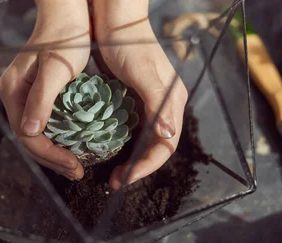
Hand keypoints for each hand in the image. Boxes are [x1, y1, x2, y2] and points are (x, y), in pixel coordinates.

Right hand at [0, 0, 89, 180]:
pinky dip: (58, 141)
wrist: (68, 18)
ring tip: (76, 167)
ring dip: (55, 154)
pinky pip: (43, 126)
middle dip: (53, 160)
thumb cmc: (64, 38)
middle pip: (29, 140)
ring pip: (36, 135)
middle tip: (77, 172)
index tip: (73, 166)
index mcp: (13, 91)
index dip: (50, 155)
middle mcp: (14, 97)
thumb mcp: (56, 69)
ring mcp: (23, 97)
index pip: (27, 135)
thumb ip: (42, 100)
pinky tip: (73, 148)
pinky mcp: (36, 97)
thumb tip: (30, 131)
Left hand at [93, 0, 187, 189]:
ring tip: (113, 172)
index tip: (126, 178)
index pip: (166, 145)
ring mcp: (150, 104)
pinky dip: (124, 144)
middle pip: (157, 147)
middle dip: (139, 168)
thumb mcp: (143, 73)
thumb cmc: (129, 45)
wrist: (115, 22)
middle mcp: (165, 106)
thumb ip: (157, 103)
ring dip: (132, 159)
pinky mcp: (136, 101)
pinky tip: (109, 150)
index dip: (148, 165)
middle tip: (115, 181)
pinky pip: (134, 130)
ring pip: (146, 141)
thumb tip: (167, 134)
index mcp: (172, 102)